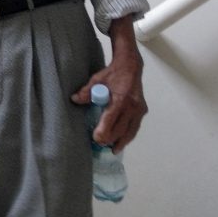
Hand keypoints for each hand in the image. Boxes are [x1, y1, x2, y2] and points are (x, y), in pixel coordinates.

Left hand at [71, 17, 146, 152]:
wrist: (131, 66)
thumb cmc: (113, 73)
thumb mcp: (97, 79)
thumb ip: (86, 91)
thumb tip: (74, 100)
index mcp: (120, 99)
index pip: (112, 119)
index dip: (104, 131)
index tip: (96, 138)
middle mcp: (132, 106)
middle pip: (121, 129)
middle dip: (111, 139)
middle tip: (100, 144)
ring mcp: (139, 109)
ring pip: (131, 131)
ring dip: (122, 141)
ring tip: (113, 149)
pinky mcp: (142, 111)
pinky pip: (135, 127)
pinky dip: (128, 135)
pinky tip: (121, 141)